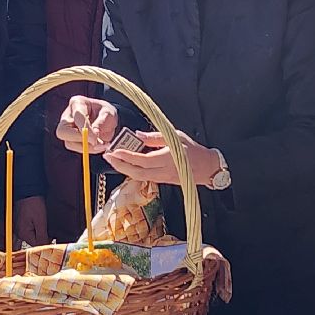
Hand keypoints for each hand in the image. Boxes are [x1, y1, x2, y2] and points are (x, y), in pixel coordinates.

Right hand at [14, 195, 48, 246]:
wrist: (28, 191)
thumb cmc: (33, 204)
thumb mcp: (40, 221)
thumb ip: (42, 236)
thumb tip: (46, 247)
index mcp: (23, 234)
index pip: (37, 245)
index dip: (46, 242)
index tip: (53, 237)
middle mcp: (20, 233)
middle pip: (35, 241)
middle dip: (44, 237)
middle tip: (51, 231)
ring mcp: (20, 228)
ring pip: (34, 236)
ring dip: (41, 233)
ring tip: (46, 225)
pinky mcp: (22, 224)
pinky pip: (31, 231)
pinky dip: (37, 229)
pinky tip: (42, 224)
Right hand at [55, 96, 118, 151]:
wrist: (105, 119)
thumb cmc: (106, 113)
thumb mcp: (109, 113)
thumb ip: (102, 122)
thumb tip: (94, 135)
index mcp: (77, 103)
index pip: (77, 116)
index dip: (85, 129)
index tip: (95, 139)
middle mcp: (67, 116)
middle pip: (63, 131)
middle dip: (80, 140)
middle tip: (96, 143)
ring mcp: (66, 129)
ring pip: (69, 143)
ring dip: (87, 147)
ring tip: (102, 144)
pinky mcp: (70, 140)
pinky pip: (76, 148)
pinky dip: (88, 150)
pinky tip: (98, 146)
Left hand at [103, 129, 221, 186]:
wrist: (207, 168)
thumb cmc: (194, 151)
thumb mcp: (176, 137)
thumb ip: (156, 136)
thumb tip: (138, 134)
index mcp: (167, 159)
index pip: (142, 159)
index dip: (127, 156)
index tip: (115, 150)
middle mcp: (163, 171)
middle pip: (136, 172)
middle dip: (120, 165)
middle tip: (107, 155)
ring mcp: (162, 178)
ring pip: (138, 176)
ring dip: (124, 169)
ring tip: (113, 160)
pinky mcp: (162, 180)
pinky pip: (144, 177)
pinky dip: (132, 171)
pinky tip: (126, 164)